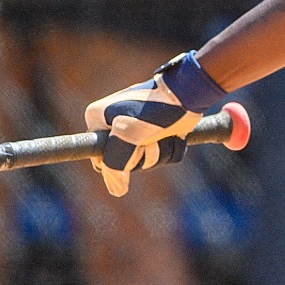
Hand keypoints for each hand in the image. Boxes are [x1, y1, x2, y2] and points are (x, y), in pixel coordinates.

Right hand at [84, 70, 201, 197]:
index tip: (131, 145)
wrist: (187, 93)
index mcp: (97, 119)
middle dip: (142, 156)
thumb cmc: (155, 108)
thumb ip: (114, 163)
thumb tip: (117, 190)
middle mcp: (112, 125)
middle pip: (123, 164)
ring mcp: (135, 130)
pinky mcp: (154, 134)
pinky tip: (173, 135)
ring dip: (158, 153)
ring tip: (162, 133)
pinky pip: (159, 157)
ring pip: (144, 162)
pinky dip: (169, 150)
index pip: (100, 161)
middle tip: (149, 136)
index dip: (117, 162)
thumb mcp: (127, 135)